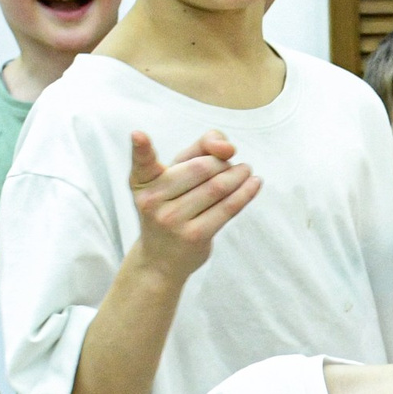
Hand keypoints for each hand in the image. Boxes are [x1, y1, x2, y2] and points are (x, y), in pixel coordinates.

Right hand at [128, 127, 258, 280]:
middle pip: (200, 168)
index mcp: (142, 181)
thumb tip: (228, 147)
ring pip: (217, 187)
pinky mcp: (194, 236)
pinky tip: (255, 182)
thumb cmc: (171, 205)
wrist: (161, 259)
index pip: (142, 161)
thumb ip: (199, 149)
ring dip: (238, 175)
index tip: (138, 134)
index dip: (140, 147)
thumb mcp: (174, 174)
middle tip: (231, 164)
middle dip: (221, 162)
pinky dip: (245, 192)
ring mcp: (172, 220)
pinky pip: (228, 208)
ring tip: (246, 170)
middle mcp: (153, 200)